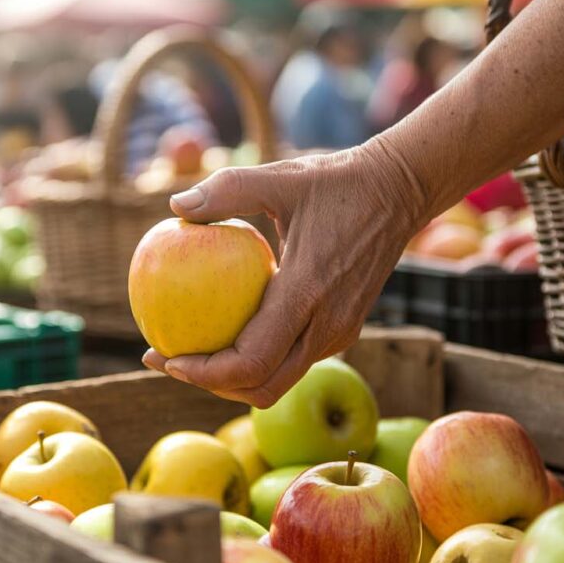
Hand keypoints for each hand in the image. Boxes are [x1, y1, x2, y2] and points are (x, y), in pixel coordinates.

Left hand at [142, 140, 429, 406]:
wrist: (400, 191)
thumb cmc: (337, 181)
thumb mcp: (280, 175)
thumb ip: (227, 190)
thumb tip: (175, 208)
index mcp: (308, 293)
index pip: (251, 361)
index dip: (204, 373)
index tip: (165, 358)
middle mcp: (327, 325)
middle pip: (262, 387)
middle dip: (208, 385)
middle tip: (164, 359)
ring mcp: (340, 332)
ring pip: (278, 380)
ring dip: (231, 378)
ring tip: (188, 351)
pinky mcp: (343, 329)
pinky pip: (292, 359)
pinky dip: (255, 359)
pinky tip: (224, 330)